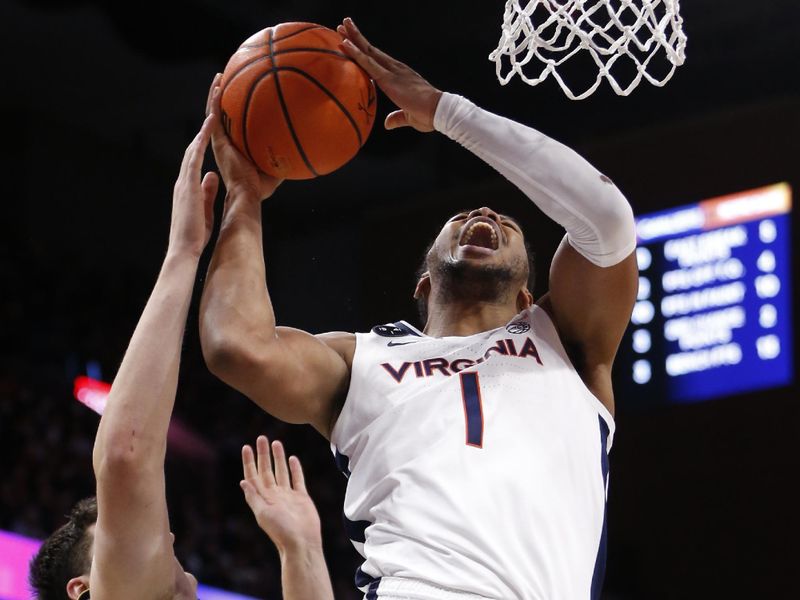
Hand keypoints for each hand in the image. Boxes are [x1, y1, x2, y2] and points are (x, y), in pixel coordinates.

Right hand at [168, 114, 218, 257]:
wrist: (184, 249)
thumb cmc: (194, 234)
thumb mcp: (204, 208)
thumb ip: (207, 191)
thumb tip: (213, 176)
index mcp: (187, 187)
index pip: (195, 161)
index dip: (202, 145)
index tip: (211, 132)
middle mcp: (183, 181)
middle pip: (192, 150)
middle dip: (202, 133)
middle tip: (212, 114)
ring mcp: (183, 181)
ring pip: (193, 149)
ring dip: (203, 131)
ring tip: (214, 112)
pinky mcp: (187, 184)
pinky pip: (195, 156)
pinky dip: (202, 140)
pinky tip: (210, 127)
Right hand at [205, 74, 282, 201]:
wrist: (248, 193)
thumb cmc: (261, 186)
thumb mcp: (276, 167)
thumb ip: (283, 155)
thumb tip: (301, 147)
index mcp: (235, 146)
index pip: (233, 123)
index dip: (234, 110)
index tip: (239, 95)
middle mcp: (225, 142)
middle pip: (221, 114)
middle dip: (223, 96)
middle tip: (226, 79)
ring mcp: (220, 141)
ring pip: (213, 112)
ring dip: (215, 93)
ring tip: (220, 76)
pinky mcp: (217, 142)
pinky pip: (214, 117)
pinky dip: (215, 102)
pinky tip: (218, 87)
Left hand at [240, 436, 322, 552]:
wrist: (302, 542)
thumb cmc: (281, 531)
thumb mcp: (263, 514)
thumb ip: (254, 497)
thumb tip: (243, 482)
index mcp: (263, 498)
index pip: (253, 475)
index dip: (249, 461)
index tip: (246, 447)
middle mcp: (274, 494)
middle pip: (267, 470)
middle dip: (263, 454)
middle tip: (261, 438)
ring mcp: (288, 495)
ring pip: (281, 471)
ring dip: (278, 457)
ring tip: (276, 443)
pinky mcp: (301, 497)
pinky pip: (297, 479)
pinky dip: (295, 468)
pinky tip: (292, 459)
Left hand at [337, 17, 442, 131]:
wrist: (439, 111)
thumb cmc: (428, 115)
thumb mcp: (409, 117)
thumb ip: (397, 118)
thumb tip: (388, 123)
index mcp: (400, 77)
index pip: (379, 61)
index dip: (366, 52)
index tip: (354, 42)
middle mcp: (396, 69)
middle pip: (372, 51)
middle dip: (357, 38)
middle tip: (344, 25)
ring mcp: (392, 72)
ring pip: (368, 52)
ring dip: (353, 39)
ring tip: (341, 26)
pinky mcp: (388, 79)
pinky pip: (368, 63)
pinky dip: (356, 53)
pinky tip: (345, 44)